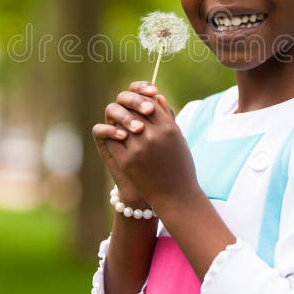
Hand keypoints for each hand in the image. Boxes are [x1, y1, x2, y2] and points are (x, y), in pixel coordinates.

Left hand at [104, 83, 199, 215]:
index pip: (149, 103)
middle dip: (130, 111)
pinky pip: (113, 139)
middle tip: (129, 114)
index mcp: (169, 128)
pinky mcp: (126, 160)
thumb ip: (168, 117)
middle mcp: (153, 136)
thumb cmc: (180, 167)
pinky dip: (114, 137)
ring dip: (120, 123)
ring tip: (123, 126)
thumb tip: (156, 96)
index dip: (143, 103)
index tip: (141, 107)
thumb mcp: (179, 139)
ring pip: (121, 124)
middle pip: (133, 110)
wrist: (176, 197)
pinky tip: (118, 139)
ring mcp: (138, 148)